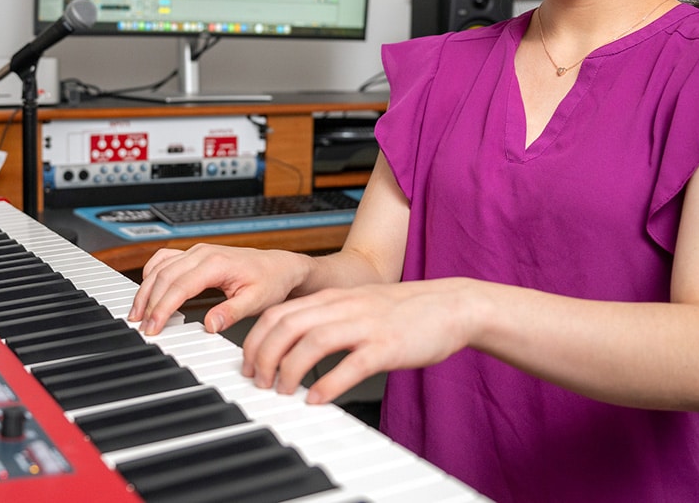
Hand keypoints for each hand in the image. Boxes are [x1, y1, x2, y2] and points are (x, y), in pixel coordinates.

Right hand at [129, 244, 311, 335]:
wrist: (280, 266)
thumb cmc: (271, 280)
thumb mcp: (257, 300)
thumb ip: (232, 313)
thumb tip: (209, 325)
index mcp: (216, 263)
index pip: (178, 286)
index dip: (162, 308)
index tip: (153, 327)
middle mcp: (202, 253)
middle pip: (163, 276)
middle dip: (148, 303)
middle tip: (142, 326)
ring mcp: (197, 251)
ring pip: (160, 267)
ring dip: (146, 289)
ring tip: (137, 312)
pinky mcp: (195, 254)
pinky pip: (165, 259)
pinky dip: (152, 274)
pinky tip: (148, 290)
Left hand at [242, 279, 475, 403]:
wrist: (451, 305)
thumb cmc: (405, 310)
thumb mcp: (358, 304)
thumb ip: (327, 318)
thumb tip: (294, 343)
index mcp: (333, 298)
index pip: (278, 313)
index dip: (255, 340)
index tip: (248, 364)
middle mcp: (344, 307)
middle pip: (286, 326)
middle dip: (263, 356)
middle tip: (259, 382)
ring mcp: (365, 325)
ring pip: (311, 342)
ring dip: (289, 370)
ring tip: (283, 391)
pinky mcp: (386, 346)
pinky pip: (350, 365)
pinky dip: (327, 384)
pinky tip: (317, 399)